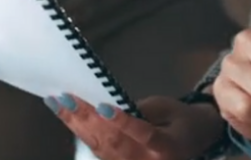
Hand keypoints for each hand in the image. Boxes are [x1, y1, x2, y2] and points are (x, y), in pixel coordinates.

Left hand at [48, 95, 221, 159]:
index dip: (122, 122)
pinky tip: (66, 116)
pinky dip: (80, 132)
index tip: (102, 106)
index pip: (143, 134)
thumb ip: (140, 110)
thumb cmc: (182, 121)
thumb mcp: (168, 109)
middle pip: (114, 142)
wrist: (192, 143)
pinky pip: (98, 151)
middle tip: (66, 98)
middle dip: (87, 119)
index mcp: (167, 147)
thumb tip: (106, 105)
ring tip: (58, 104)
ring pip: (100, 148)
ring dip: (76, 125)